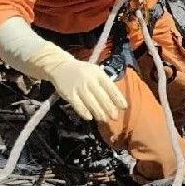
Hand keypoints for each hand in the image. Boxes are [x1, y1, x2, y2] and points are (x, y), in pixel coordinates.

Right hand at [0, 18, 127, 121]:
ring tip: (104, 119)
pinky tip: (90, 118)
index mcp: (98, 74)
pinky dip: (84, 112)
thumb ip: (104, 83)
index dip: (118, 98)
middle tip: (115, 117)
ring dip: (99, 113)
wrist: (60, 66)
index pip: (111, 87)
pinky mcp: (69, 94)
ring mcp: (79, 87)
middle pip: (102, 97)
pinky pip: (78, 106)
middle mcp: (89, 80)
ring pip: (91, 103)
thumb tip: (116, 98)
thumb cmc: (82, 71)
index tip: (124, 107)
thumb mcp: (95, 71)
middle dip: (110, 108)